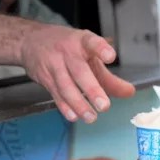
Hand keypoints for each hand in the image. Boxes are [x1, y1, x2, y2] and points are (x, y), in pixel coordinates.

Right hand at [18, 24, 135, 122]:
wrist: (30, 41)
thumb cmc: (66, 48)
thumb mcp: (89, 55)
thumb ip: (109, 77)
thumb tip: (128, 92)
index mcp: (81, 42)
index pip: (91, 42)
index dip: (100, 48)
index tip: (110, 56)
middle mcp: (67, 52)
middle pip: (79, 71)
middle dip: (92, 89)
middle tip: (104, 105)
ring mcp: (53, 65)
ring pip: (66, 86)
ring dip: (79, 104)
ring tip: (91, 117)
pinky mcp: (44, 78)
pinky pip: (55, 94)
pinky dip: (64, 107)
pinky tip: (74, 116)